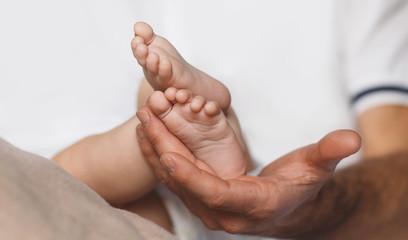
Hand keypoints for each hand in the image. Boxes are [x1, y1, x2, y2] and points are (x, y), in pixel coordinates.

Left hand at [136, 106, 360, 236]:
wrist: (289, 207)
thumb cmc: (301, 186)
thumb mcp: (316, 166)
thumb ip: (329, 152)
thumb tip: (351, 139)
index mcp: (251, 206)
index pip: (215, 193)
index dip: (192, 175)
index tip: (170, 154)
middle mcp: (224, 214)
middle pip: (186, 183)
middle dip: (164, 150)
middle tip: (148, 116)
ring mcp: (209, 208)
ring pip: (175, 180)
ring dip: (156, 149)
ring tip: (143, 117)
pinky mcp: (201, 198)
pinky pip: (175, 177)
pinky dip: (160, 154)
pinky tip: (149, 132)